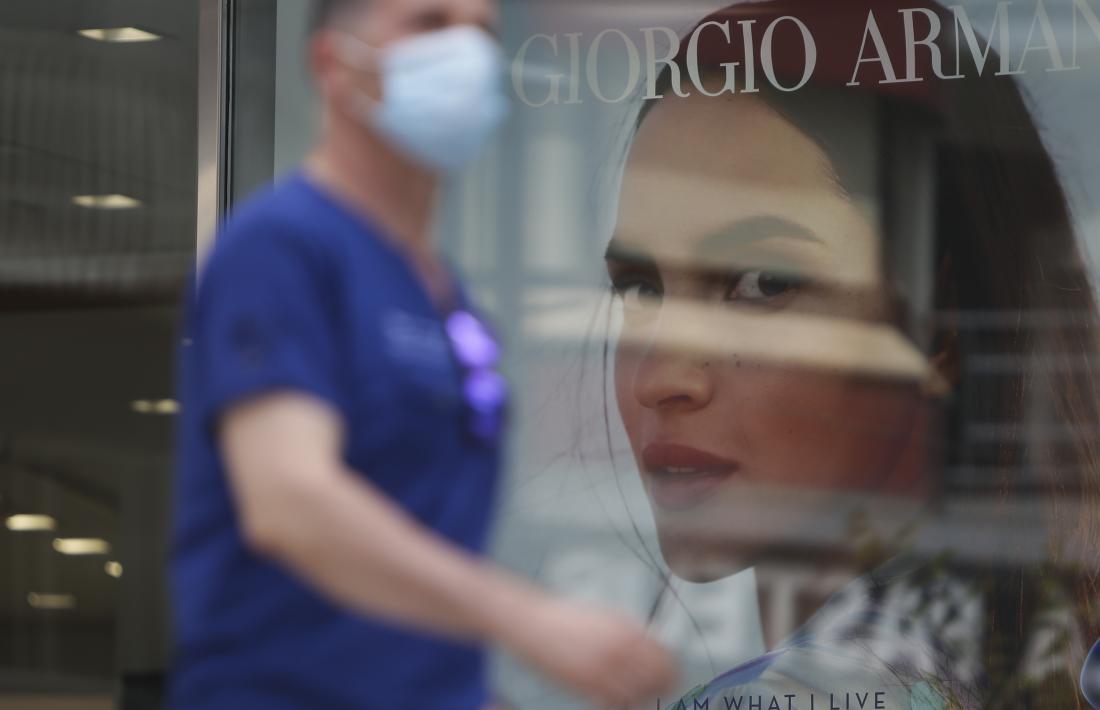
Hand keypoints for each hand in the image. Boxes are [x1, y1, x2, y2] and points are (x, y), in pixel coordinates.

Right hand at [498, 595, 677, 707]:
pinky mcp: (584, 686)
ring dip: (641, 696)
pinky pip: (615, 704)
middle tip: (657, 687)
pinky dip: (619, 703)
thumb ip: (634, 632)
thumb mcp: (607, 616)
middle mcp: (618, 650)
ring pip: (639, 696)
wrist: (533, 623)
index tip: (671, 674)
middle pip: (658, 679)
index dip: (671, 669)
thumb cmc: (568, 618)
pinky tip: (615, 696)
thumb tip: (657, 646)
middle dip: (661, 685)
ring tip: (634, 691)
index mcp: (626, 630)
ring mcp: (602, 670)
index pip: (665, 657)